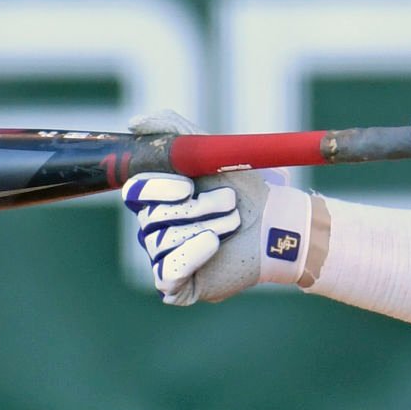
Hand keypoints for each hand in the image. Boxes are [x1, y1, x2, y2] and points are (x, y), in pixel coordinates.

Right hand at [122, 111, 316, 305]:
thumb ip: (172, 129)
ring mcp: (165, 259)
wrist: (278, 225)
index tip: (187, 183)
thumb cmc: (246, 190)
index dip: (157, 187)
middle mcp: (155, 230)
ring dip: (206, 227)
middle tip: (228, 203)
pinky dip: (193, 254)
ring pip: (162, 242)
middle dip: (196, 207)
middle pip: (152, 217)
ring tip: (232, 225)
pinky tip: (214, 245)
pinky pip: (166, 274)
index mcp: (158, 200)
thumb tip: (132, 122)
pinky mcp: (178, 287)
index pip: (135, 191)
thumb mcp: (209, 150)